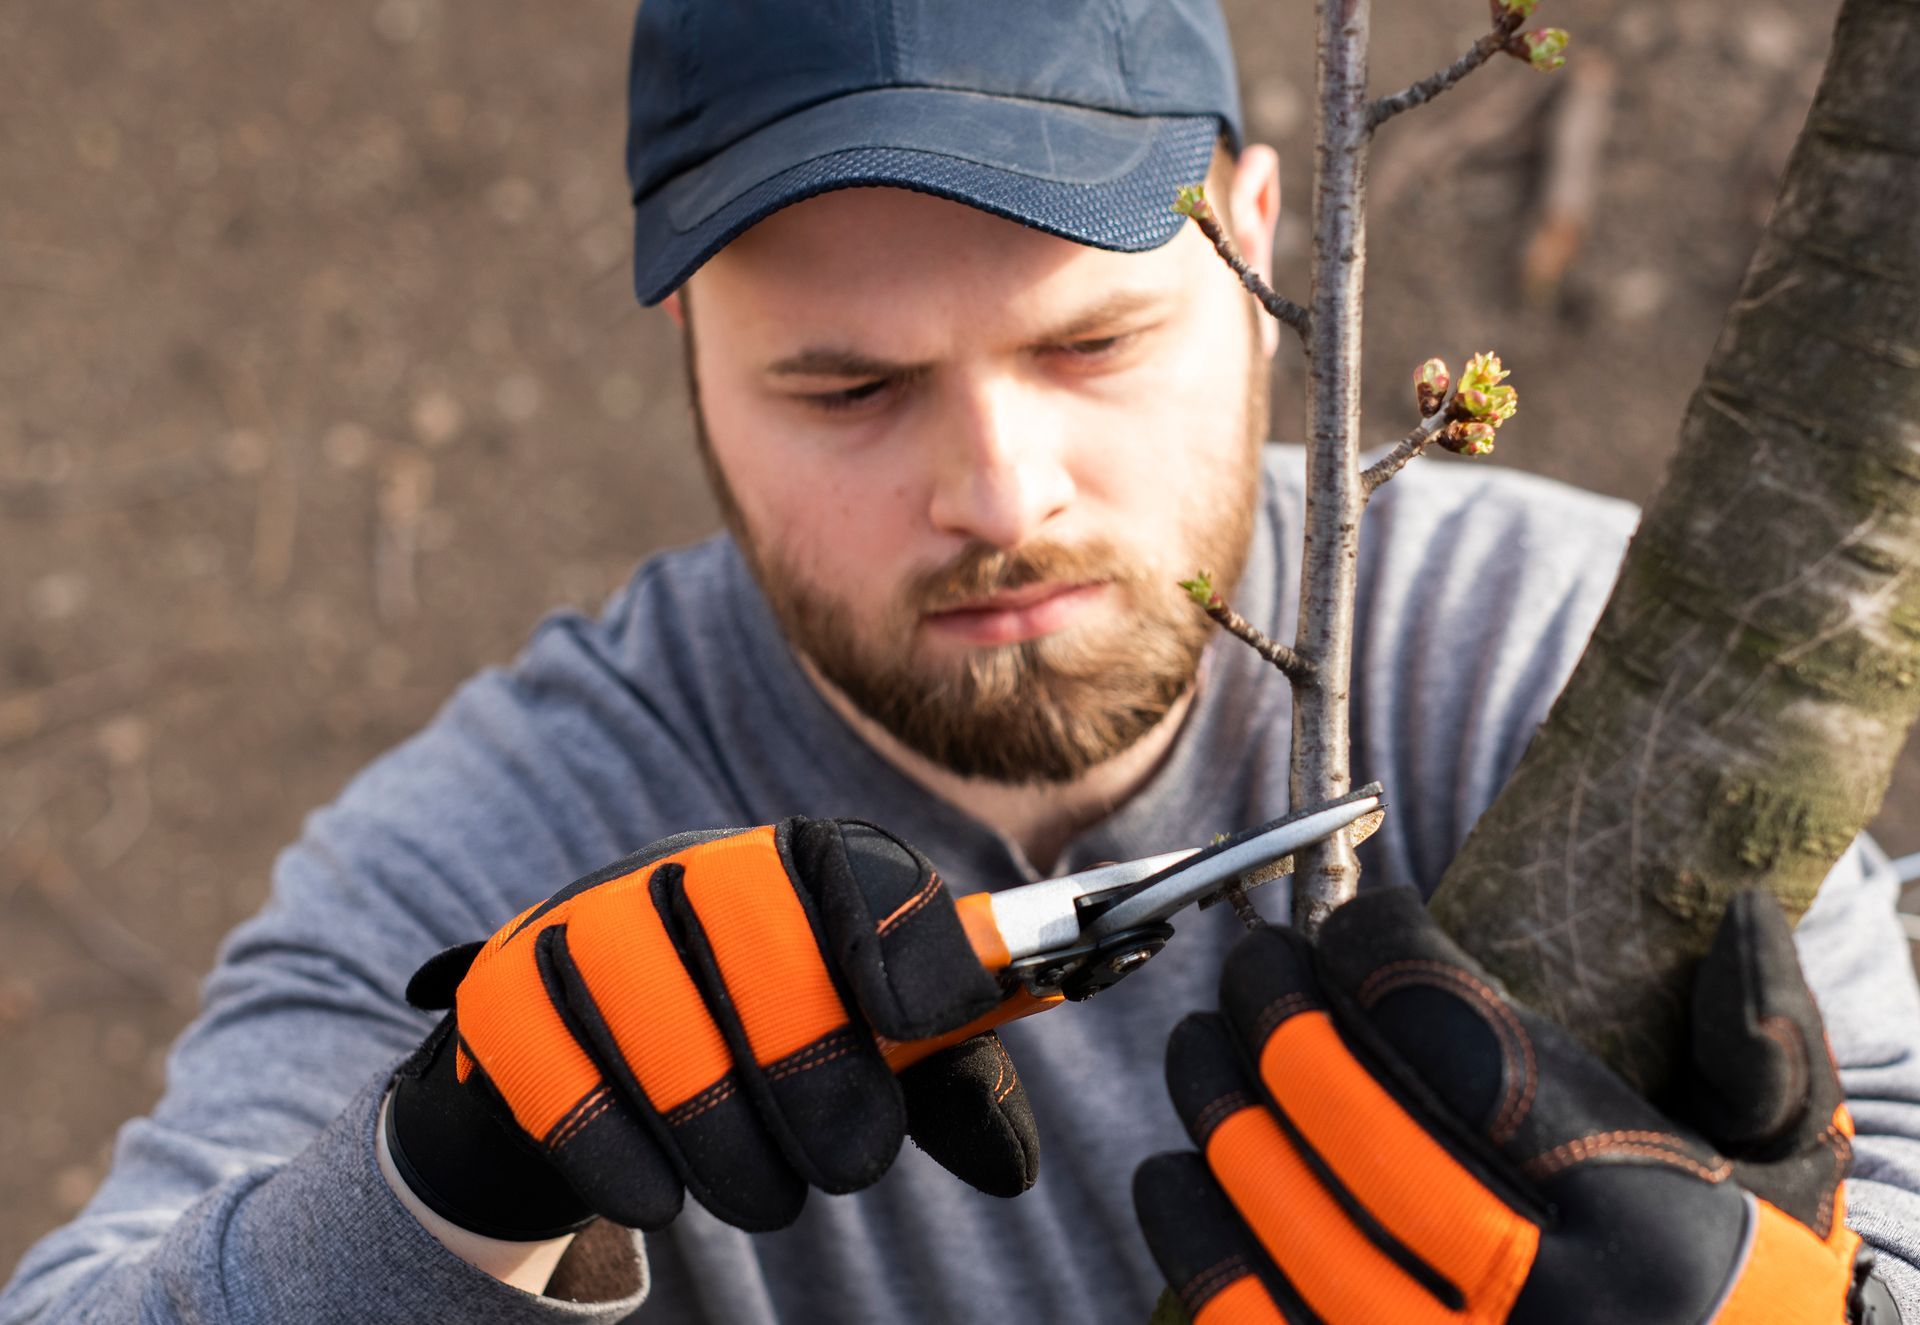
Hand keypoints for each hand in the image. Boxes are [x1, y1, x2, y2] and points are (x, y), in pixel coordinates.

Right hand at [387, 818, 1039, 1237]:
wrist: (598, 1059)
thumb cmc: (764, 1045)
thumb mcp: (867, 1053)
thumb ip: (945, 1084)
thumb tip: (1012, 1165)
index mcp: (797, 859)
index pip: (857, 868)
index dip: (895, 937)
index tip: (914, 1025)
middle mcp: (692, 866)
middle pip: (761, 946)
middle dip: (816, 1079)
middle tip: (851, 1169)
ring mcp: (589, 918)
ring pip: (661, 1023)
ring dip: (726, 1141)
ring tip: (765, 1196)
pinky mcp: (505, 989)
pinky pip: (560, 1075)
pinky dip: (618, 1153)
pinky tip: (659, 1197)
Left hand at [1134, 887, 1894, 1322]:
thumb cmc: (1756, 1302)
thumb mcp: (1796, 1182)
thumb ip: (1765, 1050)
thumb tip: (1730, 913)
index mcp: (1649, 1231)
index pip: (1473, 1051)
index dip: (1388, 960)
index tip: (1355, 916)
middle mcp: (1550, 1321)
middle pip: (1360, 1130)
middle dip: (1282, 1019)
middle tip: (1251, 963)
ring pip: (1289, 1229)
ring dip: (1222, 1115)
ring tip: (1199, 1045)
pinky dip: (1196, 1246)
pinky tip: (1174, 1175)